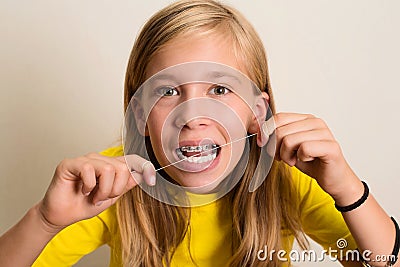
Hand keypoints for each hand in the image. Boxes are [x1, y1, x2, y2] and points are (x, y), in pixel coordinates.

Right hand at [38, 153, 155, 229]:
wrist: (63, 216)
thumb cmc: (84, 205)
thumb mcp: (111, 197)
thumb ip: (125, 184)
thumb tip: (142, 174)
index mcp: (110, 166)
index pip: (132, 159)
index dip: (144, 167)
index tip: (152, 179)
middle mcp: (99, 159)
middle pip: (122, 167)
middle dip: (116, 188)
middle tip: (103, 197)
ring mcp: (85, 160)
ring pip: (108, 169)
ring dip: (103, 190)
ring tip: (93, 196)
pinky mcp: (70, 163)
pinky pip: (89, 169)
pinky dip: (89, 186)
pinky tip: (82, 190)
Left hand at [266, 112, 362, 202]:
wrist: (332, 179)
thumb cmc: (311, 162)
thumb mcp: (288, 146)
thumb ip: (277, 135)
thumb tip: (260, 130)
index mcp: (305, 119)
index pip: (278, 118)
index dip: (266, 133)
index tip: (264, 145)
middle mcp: (316, 122)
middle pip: (281, 130)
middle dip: (276, 149)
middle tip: (283, 158)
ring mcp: (325, 133)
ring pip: (289, 140)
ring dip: (287, 156)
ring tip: (294, 160)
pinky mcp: (331, 146)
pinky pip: (304, 149)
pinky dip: (300, 158)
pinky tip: (307, 160)